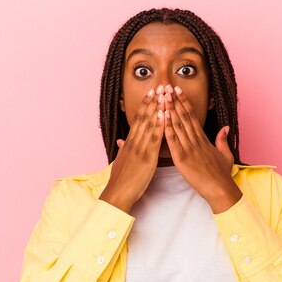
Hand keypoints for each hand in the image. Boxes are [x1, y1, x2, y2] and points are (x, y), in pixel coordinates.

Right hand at [99, 86, 165, 212]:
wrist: (118, 194)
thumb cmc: (121, 181)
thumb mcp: (120, 162)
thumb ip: (123, 150)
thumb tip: (121, 142)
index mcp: (129, 144)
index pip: (137, 120)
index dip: (145, 106)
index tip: (151, 94)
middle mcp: (134, 143)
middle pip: (143, 118)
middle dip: (152, 102)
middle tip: (159, 87)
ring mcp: (140, 149)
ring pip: (149, 125)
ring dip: (157, 109)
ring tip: (164, 95)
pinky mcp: (146, 159)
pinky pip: (154, 140)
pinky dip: (159, 126)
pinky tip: (164, 116)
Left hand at [163, 85, 242, 213]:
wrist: (220, 189)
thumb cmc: (222, 175)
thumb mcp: (226, 155)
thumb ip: (222, 140)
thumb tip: (225, 128)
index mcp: (204, 139)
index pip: (192, 117)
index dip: (184, 103)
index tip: (178, 91)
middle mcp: (196, 141)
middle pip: (184, 116)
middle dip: (175, 100)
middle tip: (166, 86)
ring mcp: (189, 149)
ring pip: (178, 125)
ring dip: (169, 109)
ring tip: (162, 95)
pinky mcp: (182, 159)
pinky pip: (173, 140)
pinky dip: (167, 127)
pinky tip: (162, 116)